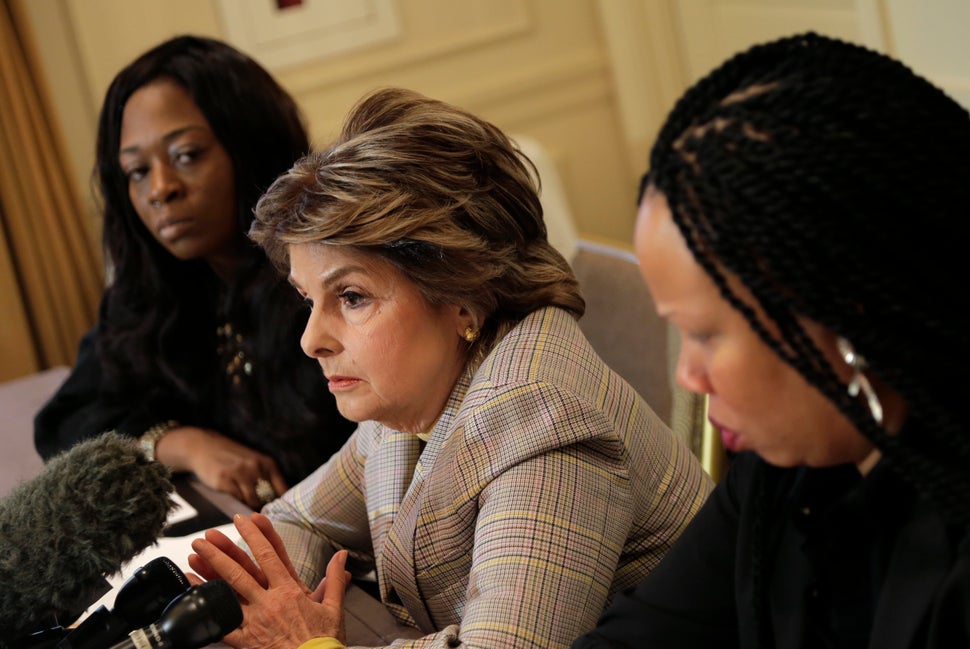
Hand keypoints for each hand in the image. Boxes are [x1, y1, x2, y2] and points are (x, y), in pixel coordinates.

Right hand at [155, 426, 288, 508]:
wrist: (204, 447)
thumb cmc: (232, 458)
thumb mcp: (254, 461)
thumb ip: (265, 478)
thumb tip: (277, 502)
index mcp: (267, 462)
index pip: (282, 488)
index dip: (282, 504)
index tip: (282, 515)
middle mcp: (255, 466)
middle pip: (267, 497)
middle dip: (265, 508)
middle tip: (262, 516)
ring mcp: (239, 473)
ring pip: (252, 500)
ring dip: (250, 508)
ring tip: (249, 513)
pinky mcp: (224, 481)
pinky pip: (236, 499)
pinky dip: (237, 505)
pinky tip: (236, 505)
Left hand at [188, 513, 349, 647]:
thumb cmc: (324, 642)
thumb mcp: (334, 608)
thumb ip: (334, 579)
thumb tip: (342, 556)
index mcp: (290, 591)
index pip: (269, 555)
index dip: (255, 535)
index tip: (244, 520)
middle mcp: (269, 602)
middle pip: (240, 571)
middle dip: (221, 551)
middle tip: (206, 536)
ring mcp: (255, 621)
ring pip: (228, 592)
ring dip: (209, 573)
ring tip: (194, 557)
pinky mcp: (246, 641)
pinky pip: (222, 621)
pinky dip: (207, 606)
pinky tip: (194, 594)